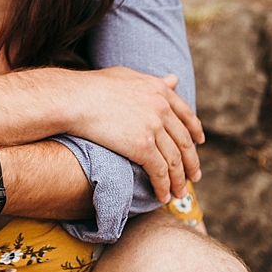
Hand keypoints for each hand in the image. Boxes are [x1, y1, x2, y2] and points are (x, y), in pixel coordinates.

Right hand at [66, 66, 202, 201]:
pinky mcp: (143, 146)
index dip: (195, 131)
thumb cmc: (92, 86)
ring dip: (179, 180)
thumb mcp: (127, 76)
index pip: (186, 115)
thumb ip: (153, 80)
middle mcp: (162, 108)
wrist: (73, 99)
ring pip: (174, 160)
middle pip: (184, 141)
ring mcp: (154, 128)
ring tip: (179, 193)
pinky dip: (163, 186)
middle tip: (193, 176)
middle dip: (191, 162)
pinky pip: (159, 171)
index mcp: (160, 90)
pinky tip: (163, 195)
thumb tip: (174, 79)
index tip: (198, 143)